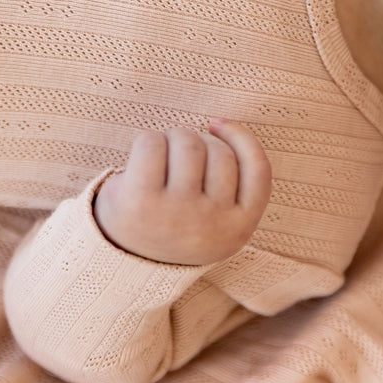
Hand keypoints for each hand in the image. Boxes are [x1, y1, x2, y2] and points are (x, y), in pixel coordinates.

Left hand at [94, 121, 272, 265]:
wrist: (124, 258)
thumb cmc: (177, 224)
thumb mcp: (219, 217)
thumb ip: (235, 183)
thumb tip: (221, 125)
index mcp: (239, 230)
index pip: (258, 169)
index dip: (242, 137)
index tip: (219, 124)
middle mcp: (212, 224)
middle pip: (219, 151)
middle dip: (198, 140)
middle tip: (179, 157)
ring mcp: (177, 213)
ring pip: (188, 143)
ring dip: (173, 138)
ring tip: (162, 157)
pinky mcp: (141, 200)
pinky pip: (152, 144)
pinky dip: (148, 140)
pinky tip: (142, 158)